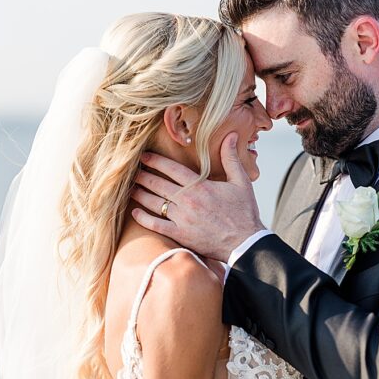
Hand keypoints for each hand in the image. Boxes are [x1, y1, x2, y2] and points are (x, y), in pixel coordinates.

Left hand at [130, 133, 263, 261]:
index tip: (144, 156)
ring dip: (139, 194)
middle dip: (142, 176)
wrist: (246, 242)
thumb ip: (231, 158)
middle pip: (157, 184)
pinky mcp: (180, 234)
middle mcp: (187, 201)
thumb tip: (230, 135)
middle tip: (134, 171)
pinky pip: (155, 225)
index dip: (155, 160)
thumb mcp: (241, 182)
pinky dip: (142, 218)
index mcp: (199, 186)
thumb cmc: (244, 212)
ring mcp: (181, 219)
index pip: (170, 168)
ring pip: (153, 202)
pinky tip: (136, 212)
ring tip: (132, 188)